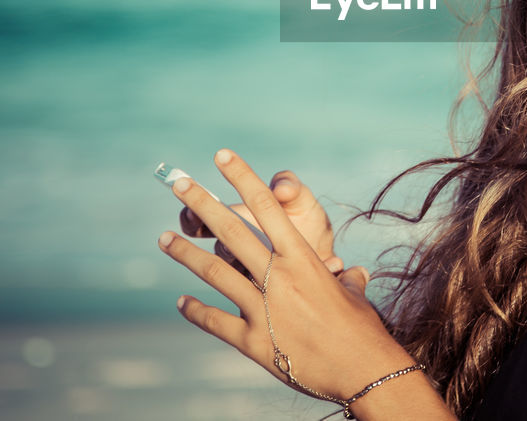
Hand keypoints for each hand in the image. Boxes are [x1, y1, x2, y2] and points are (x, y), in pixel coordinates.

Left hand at [158, 149, 421, 411]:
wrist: (363, 371)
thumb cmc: (363, 329)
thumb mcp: (354, 295)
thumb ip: (346, 280)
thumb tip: (353, 273)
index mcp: (303, 257)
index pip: (267, 205)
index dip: (242, 177)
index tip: (221, 156)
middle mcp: (279, 277)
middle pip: (233, 231)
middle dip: (202, 204)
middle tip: (178, 184)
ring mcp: (263, 309)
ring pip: (215, 273)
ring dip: (186, 255)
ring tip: (163, 239)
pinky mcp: (252, 342)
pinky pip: (215, 321)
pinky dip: (195, 311)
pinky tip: (181, 302)